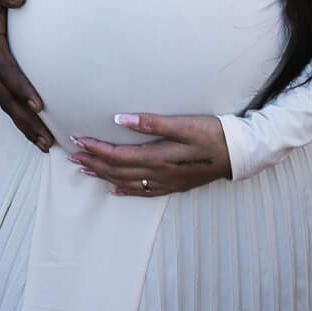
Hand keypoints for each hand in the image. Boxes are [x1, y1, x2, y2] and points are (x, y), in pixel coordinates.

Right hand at [0, 0, 53, 151]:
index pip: (6, 69)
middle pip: (6, 97)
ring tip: (45, 144)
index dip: (21, 87)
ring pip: (5, 103)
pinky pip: (3, 98)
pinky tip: (32, 128)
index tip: (39, 105)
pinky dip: (18, 116)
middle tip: (48, 140)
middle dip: (27, 121)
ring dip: (24, 125)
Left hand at [69, 112, 231, 195]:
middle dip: (94, 162)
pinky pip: (145, 191)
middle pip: (119, 171)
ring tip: (84, 170)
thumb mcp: (184, 124)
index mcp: (159, 157)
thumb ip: (152, 123)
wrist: (239, 153)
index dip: (96, 148)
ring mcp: (167, 182)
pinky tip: (114, 190)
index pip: (119, 155)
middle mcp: (160, 174)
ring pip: (128, 182)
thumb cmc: (213, 133)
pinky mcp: (175, 185)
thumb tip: (121, 118)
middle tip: (72, 155)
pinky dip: (126, 190)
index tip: (78, 139)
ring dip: (104, 176)